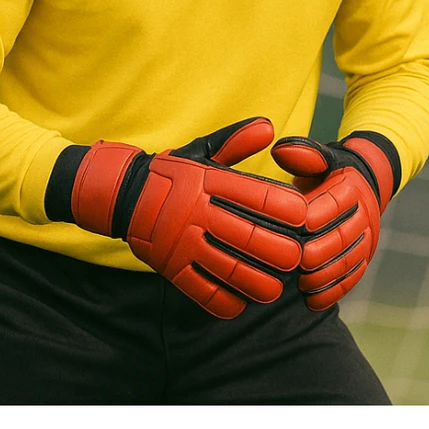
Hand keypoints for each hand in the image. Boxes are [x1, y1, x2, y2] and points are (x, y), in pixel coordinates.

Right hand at [69, 117, 307, 318]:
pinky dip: (230, 302)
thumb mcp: (202, 150)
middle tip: (296, 258)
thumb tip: (269, 127)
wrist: (124, 196)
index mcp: (208, 182)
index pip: (259, 198)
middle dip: (282, 253)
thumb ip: (236, 140)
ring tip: (275, 286)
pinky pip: (206, 293)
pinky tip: (243, 300)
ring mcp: (183, 244)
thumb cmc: (173, 173)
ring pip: (234, 272)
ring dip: (262, 283)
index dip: (288, 211)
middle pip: (252, 239)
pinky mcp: (172, 269)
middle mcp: (197, 212)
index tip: (304, 218)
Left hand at [270, 132, 395, 310]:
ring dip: (325, 276)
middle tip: (293, 263)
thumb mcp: (317, 157)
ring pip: (349, 261)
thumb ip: (301, 153)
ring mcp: (368, 239)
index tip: (289, 228)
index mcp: (351, 186)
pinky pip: (353, 278)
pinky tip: (313, 300)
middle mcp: (365, 213)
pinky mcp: (365, 259)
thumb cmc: (324, 172)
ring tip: (301, 283)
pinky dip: (334, 291)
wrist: (358, 185)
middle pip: (342, 237)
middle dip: (317, 252)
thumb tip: (280, 150)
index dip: (310, 217)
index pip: (331, 204)